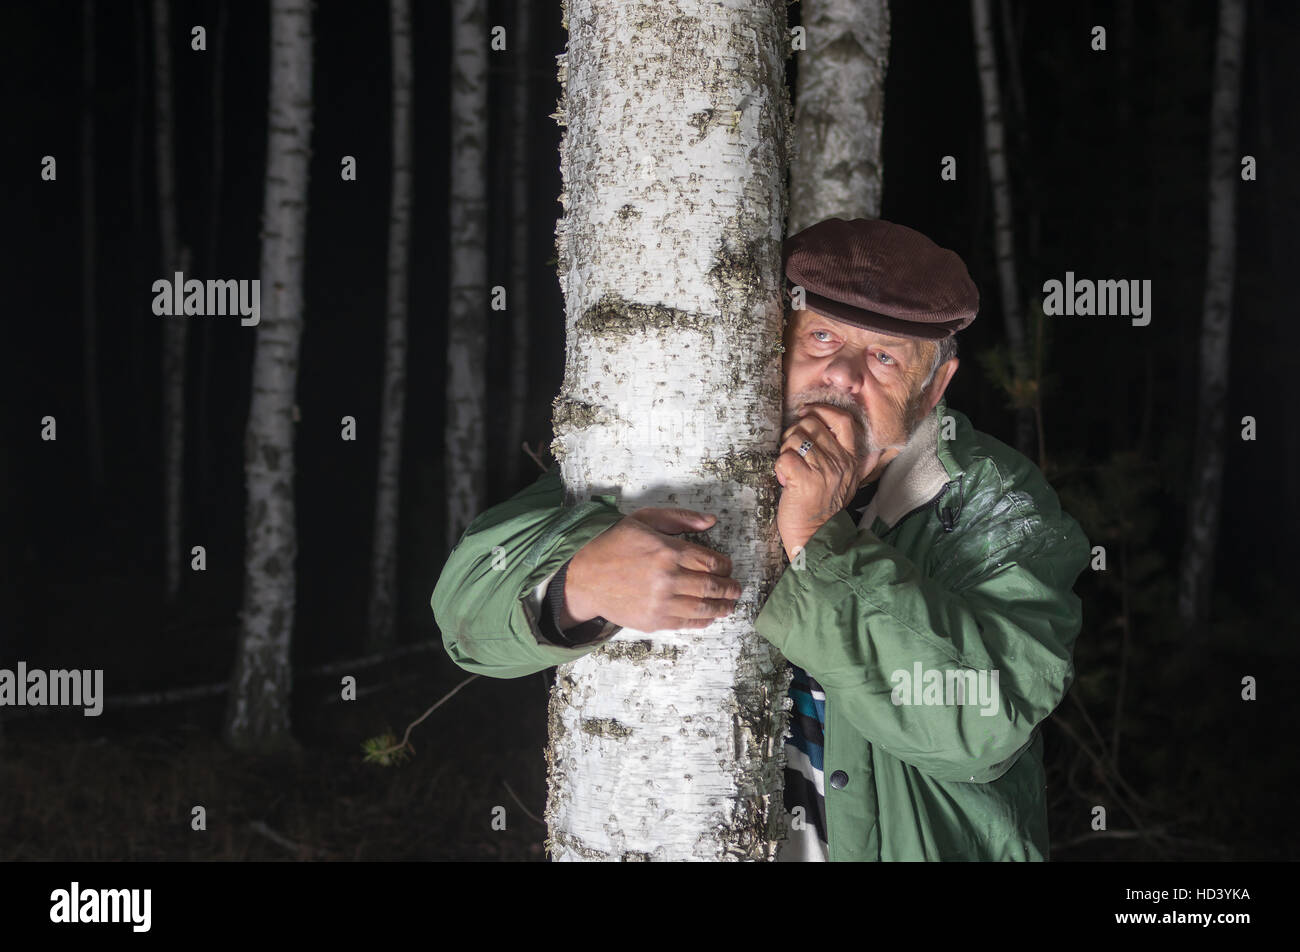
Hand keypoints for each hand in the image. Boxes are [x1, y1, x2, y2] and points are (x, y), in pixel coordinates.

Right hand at [564, 508, 743, 633]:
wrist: (583, 575)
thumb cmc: (613, 543)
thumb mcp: (645, 519)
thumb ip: (680, 518)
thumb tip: (711, 521)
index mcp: (668, 550)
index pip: (711, 561)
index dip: (726, 566)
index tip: (728, 567)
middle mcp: (668, 578)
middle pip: (712, 586)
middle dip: (730, 588)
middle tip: (736, 588)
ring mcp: (661, 602)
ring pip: (703, 607)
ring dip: (722, 607)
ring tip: (729, 605)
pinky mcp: (653, 620)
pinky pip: (686, 623)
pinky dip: (703, 620)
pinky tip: (709, 617)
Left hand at [775, 403, 883, 555]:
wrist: (816, 537)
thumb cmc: (826, 508)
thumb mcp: (850, 482)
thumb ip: (862, 464)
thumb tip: (881, 450)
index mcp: (852, 458)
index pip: (843, 420)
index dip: (823, 410)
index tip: (807, 413)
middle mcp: (840, 462)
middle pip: (811, 424)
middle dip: (795, 433)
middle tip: (792, 451)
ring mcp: (823, 471)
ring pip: (795, 439)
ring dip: (786, 451)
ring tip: (790, 468)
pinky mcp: (804, 481)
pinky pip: (784, 457)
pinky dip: (779, 466)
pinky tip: (785, 479)